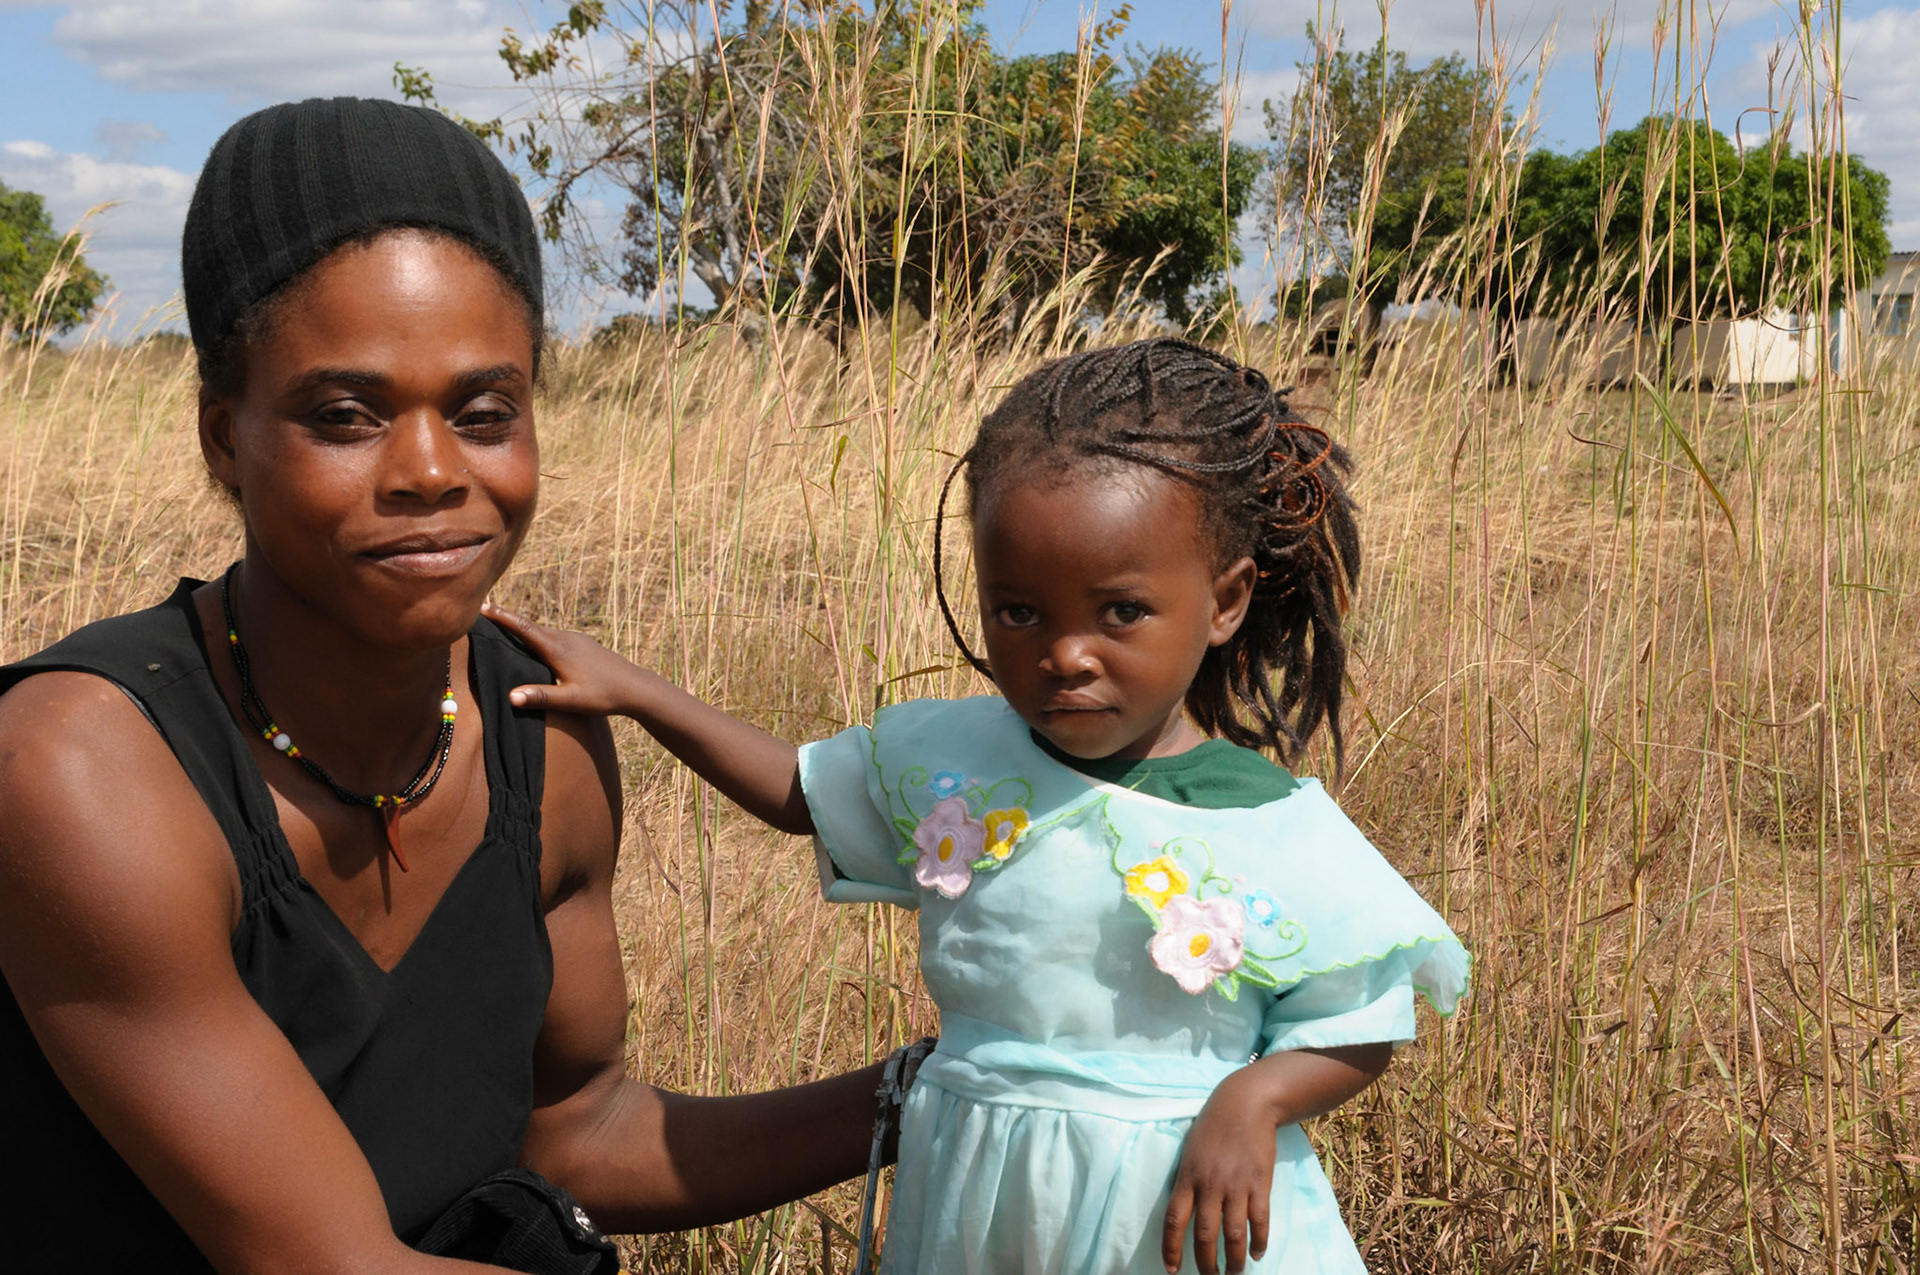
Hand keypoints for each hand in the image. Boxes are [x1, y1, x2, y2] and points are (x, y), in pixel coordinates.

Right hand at [483, 602, 652, 715]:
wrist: (635, 687)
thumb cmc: (603, 695)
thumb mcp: (570, 700)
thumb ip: (541, 697)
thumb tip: (510, 696)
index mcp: (558, 649)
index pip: (524, 628)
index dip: (503, 617)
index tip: (483, 606)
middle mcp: (565, 639)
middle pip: (531, 626)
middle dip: (508, 619)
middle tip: (484, 612)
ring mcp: (576, 639)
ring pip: (544, 632)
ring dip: (524, 629)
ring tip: (504, 628)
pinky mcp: (584, 644)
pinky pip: (555, 637)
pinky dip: (539, 637)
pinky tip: (536, 645)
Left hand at [1163, 1066, 1277, 1274]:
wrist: (1246, 1104)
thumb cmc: (1213, 1125)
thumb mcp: (1190, 1150)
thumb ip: (1187, 1180)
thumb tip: (1183, 1212)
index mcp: (1187, 1176)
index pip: (1175, 1220)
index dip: (1171, 1248)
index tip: (1172, 1270)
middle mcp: (1210, 1184)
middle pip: (1205, 1235)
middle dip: (1207, 1264)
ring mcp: (1237, 1185)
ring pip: (1234, 1234)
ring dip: (1235, 1260)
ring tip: (1236, 1272)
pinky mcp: (1260, 1183)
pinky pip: (1260, 1221)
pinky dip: (1259, 1241)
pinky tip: (1258, 1253)